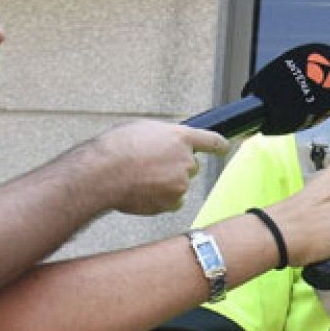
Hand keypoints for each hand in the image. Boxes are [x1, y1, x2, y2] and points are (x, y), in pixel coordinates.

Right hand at [89, 121, 229, 215]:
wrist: (103, 173)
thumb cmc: (117, 148)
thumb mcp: (143, 129)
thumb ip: (164, 136)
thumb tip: (168, 144)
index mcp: (181, 137)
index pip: (211, 140)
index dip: (220, 145)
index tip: (225, 147)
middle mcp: (186, 160)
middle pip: (191, 166)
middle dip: (176, 167)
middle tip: (152, 166)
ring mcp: (181, 182)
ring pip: (179, 184)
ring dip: (166, 182)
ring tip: (140, 177)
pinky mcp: (173, 201)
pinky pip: (174, 201)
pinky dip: (162, 198)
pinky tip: (144, 191)